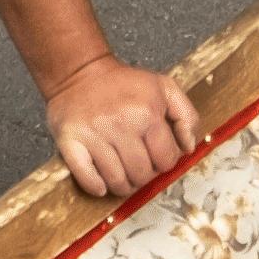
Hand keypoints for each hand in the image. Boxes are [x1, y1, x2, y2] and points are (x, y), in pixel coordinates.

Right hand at [49, 53, 203, 199]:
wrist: (79, 72)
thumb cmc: (123, 83)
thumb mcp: (164, 87)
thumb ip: (186, 115)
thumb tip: (189, 148)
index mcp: (147, 112)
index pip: (166, 160)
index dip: (165, 162)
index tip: (157, 156)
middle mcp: (121, 124)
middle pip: (142, 175)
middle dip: (144, 175)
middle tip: (139, 165)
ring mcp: (94, 134)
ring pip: (117, 182)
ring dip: (123, 184)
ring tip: (122, 173)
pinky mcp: (70, 141)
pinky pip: (87, 179)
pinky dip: (96, 186)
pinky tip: (101, 182)